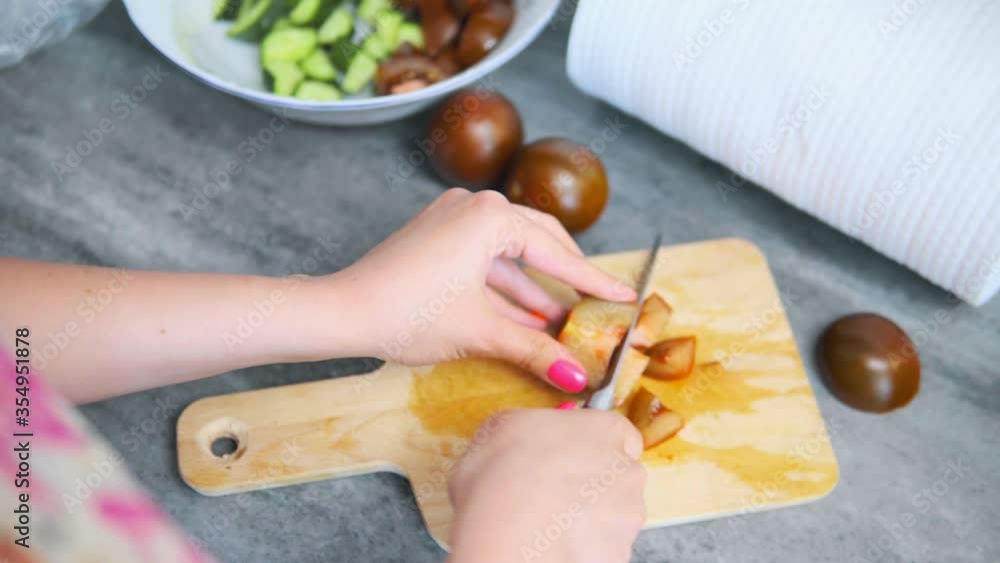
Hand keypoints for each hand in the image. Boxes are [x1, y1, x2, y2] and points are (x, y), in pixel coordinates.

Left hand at [332, 188, 634, 391]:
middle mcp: (474, 207)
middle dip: (567, 278)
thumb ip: (535, 350)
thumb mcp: (481, 332)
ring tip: (564, 321)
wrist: (343, 312)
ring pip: (510, 253)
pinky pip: (485, 258)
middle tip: (598, 304)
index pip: (557, 253)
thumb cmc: (408, 313)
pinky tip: (526, 314)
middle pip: (539, 242)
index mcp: (491, 217)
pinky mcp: (437, 237)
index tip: (625, 297)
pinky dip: (505, 286)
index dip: (594, 282)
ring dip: (535, 287)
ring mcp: (453, 219)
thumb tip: (576, 377)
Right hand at [446, 408, 646, 562]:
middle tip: (552, 491)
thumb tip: (528, 440)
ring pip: (611, 514)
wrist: (508, 535)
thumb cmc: (503, 471)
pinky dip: (582, 545)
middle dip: (591, 483)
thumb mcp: (504, 427)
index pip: (620, 435)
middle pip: (617, 476)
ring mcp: (626, 517)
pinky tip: (553, 543)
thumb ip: (534, 429)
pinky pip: (601, 546)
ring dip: (588, 516)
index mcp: (606, 430)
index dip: (593, 447)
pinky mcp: (617, 553)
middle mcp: (627, 472)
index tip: (569, 457)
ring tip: (548, 521)